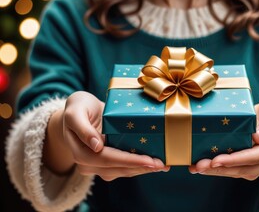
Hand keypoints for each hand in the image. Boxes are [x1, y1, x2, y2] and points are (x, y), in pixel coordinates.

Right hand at [44, 91, 168, 180]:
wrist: (77, 112)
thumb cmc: (77, 108)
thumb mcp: (75, 112)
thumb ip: (82, 128)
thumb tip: (96, 146)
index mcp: (80, 152)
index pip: (107, 159)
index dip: (129, 161)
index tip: (149, 161)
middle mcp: (89, 163)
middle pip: (118, 168)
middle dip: (142, 167)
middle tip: (162, 165)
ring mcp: (98, 165)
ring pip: (123, 171)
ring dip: (143, 169)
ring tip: (163, 165)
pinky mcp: (107, 162)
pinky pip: (124, 166)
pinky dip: (139, 165)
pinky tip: (154, 163)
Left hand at [189, 93, 258, 178]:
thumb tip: (258, 137)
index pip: (255, 157)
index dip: (235, 160)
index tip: (216, 160)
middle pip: (244, 169)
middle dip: (220, 169)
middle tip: (198, 166)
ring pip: (238, 172)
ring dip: (216, 171)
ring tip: (196, 168)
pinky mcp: (251, 161)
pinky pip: (235, 167)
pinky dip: (219, 167)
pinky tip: (203, 165)